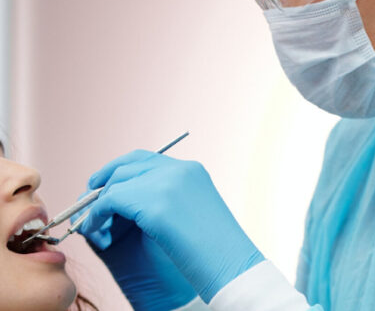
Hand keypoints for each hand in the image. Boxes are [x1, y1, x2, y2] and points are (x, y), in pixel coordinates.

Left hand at [78, 150, 264, 302]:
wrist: (232, 269)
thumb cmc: (214, 250)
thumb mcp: (190, 214)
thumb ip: (162, 200)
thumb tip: (124, 201)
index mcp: (191, 171)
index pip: (148, 159)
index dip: (124, 169)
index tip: (107, 184)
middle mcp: (178, 170)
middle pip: (130, 163)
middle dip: (105, 178)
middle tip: (89, 198)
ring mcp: (167, 182)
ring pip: (118, 181)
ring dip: (98, 201)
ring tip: (91, 221)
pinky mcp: (154, 201)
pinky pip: (110, 200)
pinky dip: (97, 214)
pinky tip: (94, 229)